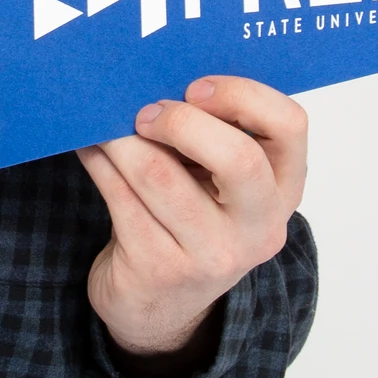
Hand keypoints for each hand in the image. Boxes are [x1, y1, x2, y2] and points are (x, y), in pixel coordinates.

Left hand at [75, 74, 306, 363]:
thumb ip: (213, 135)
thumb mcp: (220, 185)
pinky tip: (87, 145)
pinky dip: (97, 161)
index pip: (290, 126)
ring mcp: (210, 254)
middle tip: (146, 111)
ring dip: (122, 137)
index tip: (196, 87)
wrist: (160, 307)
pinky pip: (120, 197)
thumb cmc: (191, 223)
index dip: (243, 95)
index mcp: (282, 191)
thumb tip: (155, 71)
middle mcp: (257, 227)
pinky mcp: (158, 268)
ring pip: (161, 175)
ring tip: (101, 119)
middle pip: (238, 158)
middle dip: (184, 122)